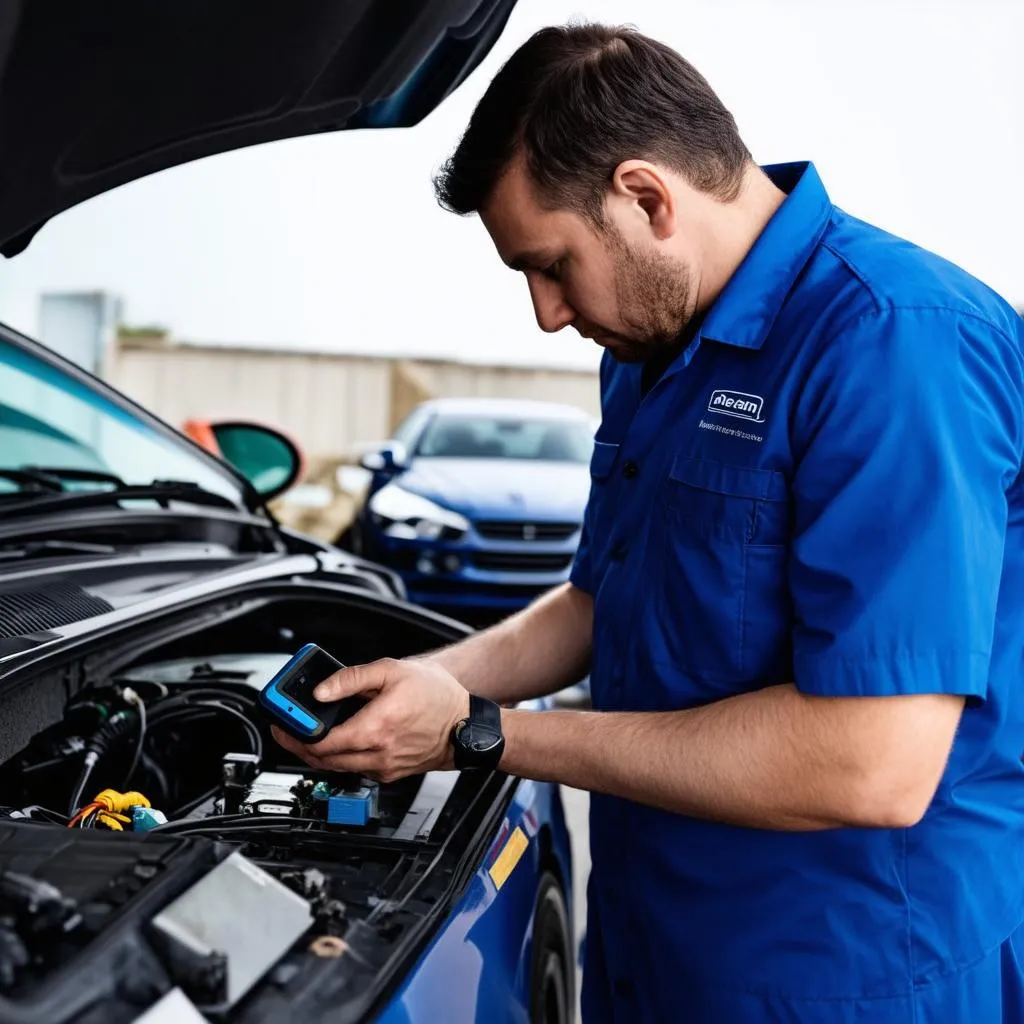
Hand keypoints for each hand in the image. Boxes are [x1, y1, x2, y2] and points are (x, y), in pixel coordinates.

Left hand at [270, 658, 470, 782]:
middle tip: (285, 730)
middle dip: (298, 745)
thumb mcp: (392, 671)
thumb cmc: (436, 695)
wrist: (466, 724)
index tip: (280, 723)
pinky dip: (341, 757)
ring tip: (306, 734)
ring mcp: (384, 767)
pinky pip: (356, 769)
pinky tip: (340, 739)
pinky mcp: (390, 773)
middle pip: (323, 760)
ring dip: (317, 753)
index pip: (321, 742)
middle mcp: (377, 754)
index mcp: (375, 728)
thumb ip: (351, 679)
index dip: (294, 734)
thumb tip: (322, 691)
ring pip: (337, 768)